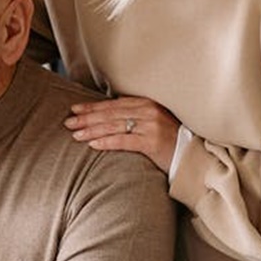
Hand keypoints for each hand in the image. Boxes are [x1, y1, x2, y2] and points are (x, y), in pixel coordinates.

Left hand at [64, 95, 180, 172]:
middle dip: (87, 118)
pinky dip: (107, 141)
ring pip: (114, 126)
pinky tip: (93, 144)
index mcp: (146, 104)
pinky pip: (124, 140)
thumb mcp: (151, 123)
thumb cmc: (168, 142)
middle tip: (68, 123)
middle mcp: (149, 111)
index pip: (113, 104)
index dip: (92, 107)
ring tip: (75, 134)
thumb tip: (104, 118)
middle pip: (110, 114)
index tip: (74, 110)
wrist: (191, 156)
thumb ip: (133, 118)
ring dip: (92, 130)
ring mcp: (151, 126)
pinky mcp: (153, 142)